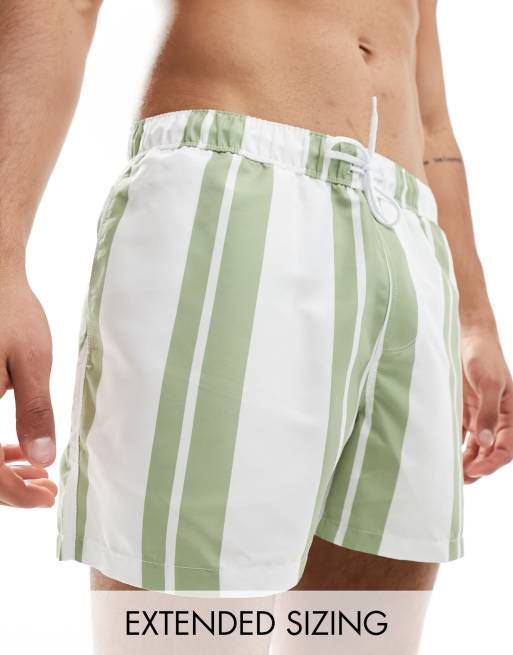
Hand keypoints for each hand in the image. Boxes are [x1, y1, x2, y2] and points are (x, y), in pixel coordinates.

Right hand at [0, 275, 56, 505]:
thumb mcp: (32, 362)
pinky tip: (19, 449)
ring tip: (38, 475)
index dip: (14, 494)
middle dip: (8, 487)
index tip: (46, 499)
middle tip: (46, 491)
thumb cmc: (9, 311)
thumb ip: (35, 411)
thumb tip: (43, 458)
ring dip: (1, 469)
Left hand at [461, 326, 512, 482]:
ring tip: (453, 473)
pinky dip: (455, 446)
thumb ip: (487, 413)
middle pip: (491, 452)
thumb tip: (485, 443)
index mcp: (509, 415)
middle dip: (479, 467)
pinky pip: (460, 434)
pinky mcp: (463, 410)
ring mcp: (478, 415)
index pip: (506, 448)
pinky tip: (445, 455)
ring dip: (467, 461)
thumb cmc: (484, 356)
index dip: (493, 463)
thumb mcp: (489, 383)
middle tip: (461, 479)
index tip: (475, 471)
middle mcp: (495, 419)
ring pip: (476, 447)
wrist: (467, 337)